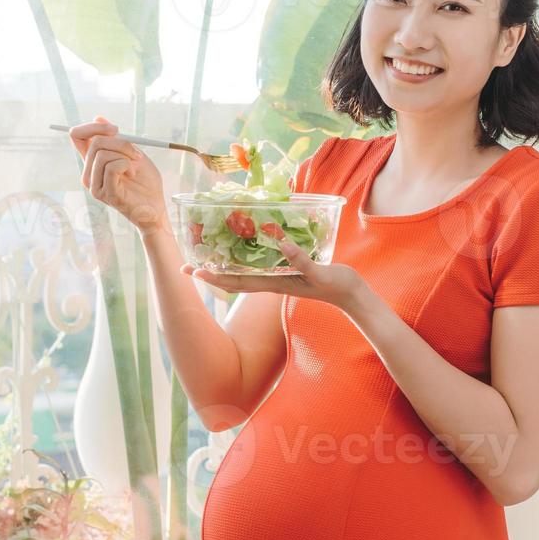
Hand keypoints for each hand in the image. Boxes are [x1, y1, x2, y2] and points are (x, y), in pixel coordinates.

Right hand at [67, 115, 167, 234]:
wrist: (156, 206)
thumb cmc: (145, 182)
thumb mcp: (132, 153)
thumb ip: (115, 138)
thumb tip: (98, 118)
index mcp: (93, 163)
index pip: (77, 136)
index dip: (92, 127)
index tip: (114, 129)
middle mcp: (89, 174)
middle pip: (95, 142)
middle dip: (120, 142)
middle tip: (136, 153)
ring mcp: (94, 185)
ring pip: (103, 154)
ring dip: (126, 155)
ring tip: (135, 167)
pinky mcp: (104, 193)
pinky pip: (112, 166)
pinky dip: (127, 165)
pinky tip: (133, 174)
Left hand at [181, 235, 369, 313]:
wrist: (352, 295)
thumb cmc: (337, 285)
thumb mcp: (319, 272)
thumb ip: (301, 260)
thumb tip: (281, 244)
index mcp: (275, 283)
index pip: (237, 282)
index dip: (214, 277)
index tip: (192, 272)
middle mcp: (272, 282)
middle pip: (234, 279)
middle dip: (211, 273)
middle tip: (186, 265)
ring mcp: (279, 278)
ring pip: (244, 273)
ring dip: (225, 267)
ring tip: (207, 257)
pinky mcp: (288, 271)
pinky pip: (260, 265)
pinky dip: (247, 258)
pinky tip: (243, 250)